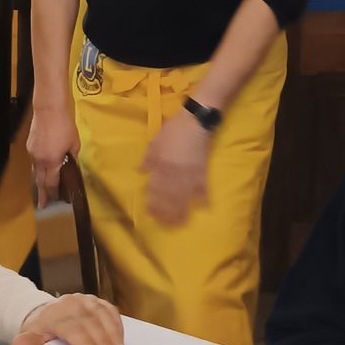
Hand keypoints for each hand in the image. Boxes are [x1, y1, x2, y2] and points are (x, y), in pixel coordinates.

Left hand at [13, 294, 125, 344]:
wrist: (47, 313)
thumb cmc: (42, 329)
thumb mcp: (31, 336)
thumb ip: (27, 343)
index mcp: (54, 313)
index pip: (71, 327)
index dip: (84, 343)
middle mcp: (71, 303)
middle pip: (90, 322)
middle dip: (103, 342)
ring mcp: (86, 300)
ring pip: (102, 315)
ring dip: (113, 334)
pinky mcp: (97, 301)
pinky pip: (110, 310)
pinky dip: (117, 325)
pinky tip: (120, 339)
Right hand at [27, 103, 79, 206]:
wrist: (49, 108)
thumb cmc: (65, 125)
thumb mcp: (74, 143)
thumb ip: (71, 157)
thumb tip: (69, 164)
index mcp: (52, 161)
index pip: (51, 183)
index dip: (54, 193)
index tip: (57, 201)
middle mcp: (39, 160)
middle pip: (39, 181)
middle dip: (42, 195)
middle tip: (43, 206)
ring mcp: (32, 153)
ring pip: (35, 172)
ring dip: (38, 183)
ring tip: (41, 193)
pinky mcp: (29, 146)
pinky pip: (33, 162)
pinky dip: (37, 170)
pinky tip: (41, 172)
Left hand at [142, 111, 211, 226]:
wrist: (196, 121)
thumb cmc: (174, 130)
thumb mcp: (155, 142)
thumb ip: (148, 159)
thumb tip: (140, 171)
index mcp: (160, 167)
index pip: (154, 190)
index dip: (152, 203)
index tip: (151, 213)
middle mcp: (173, 175)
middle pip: (168, 199)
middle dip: (165, 213)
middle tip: (164, 224)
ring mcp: (189, 175)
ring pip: (183, 199)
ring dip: (181, 212)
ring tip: (180, 223)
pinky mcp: (203, 173)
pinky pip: (202, 190)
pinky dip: (203, 200)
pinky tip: (203, 209)